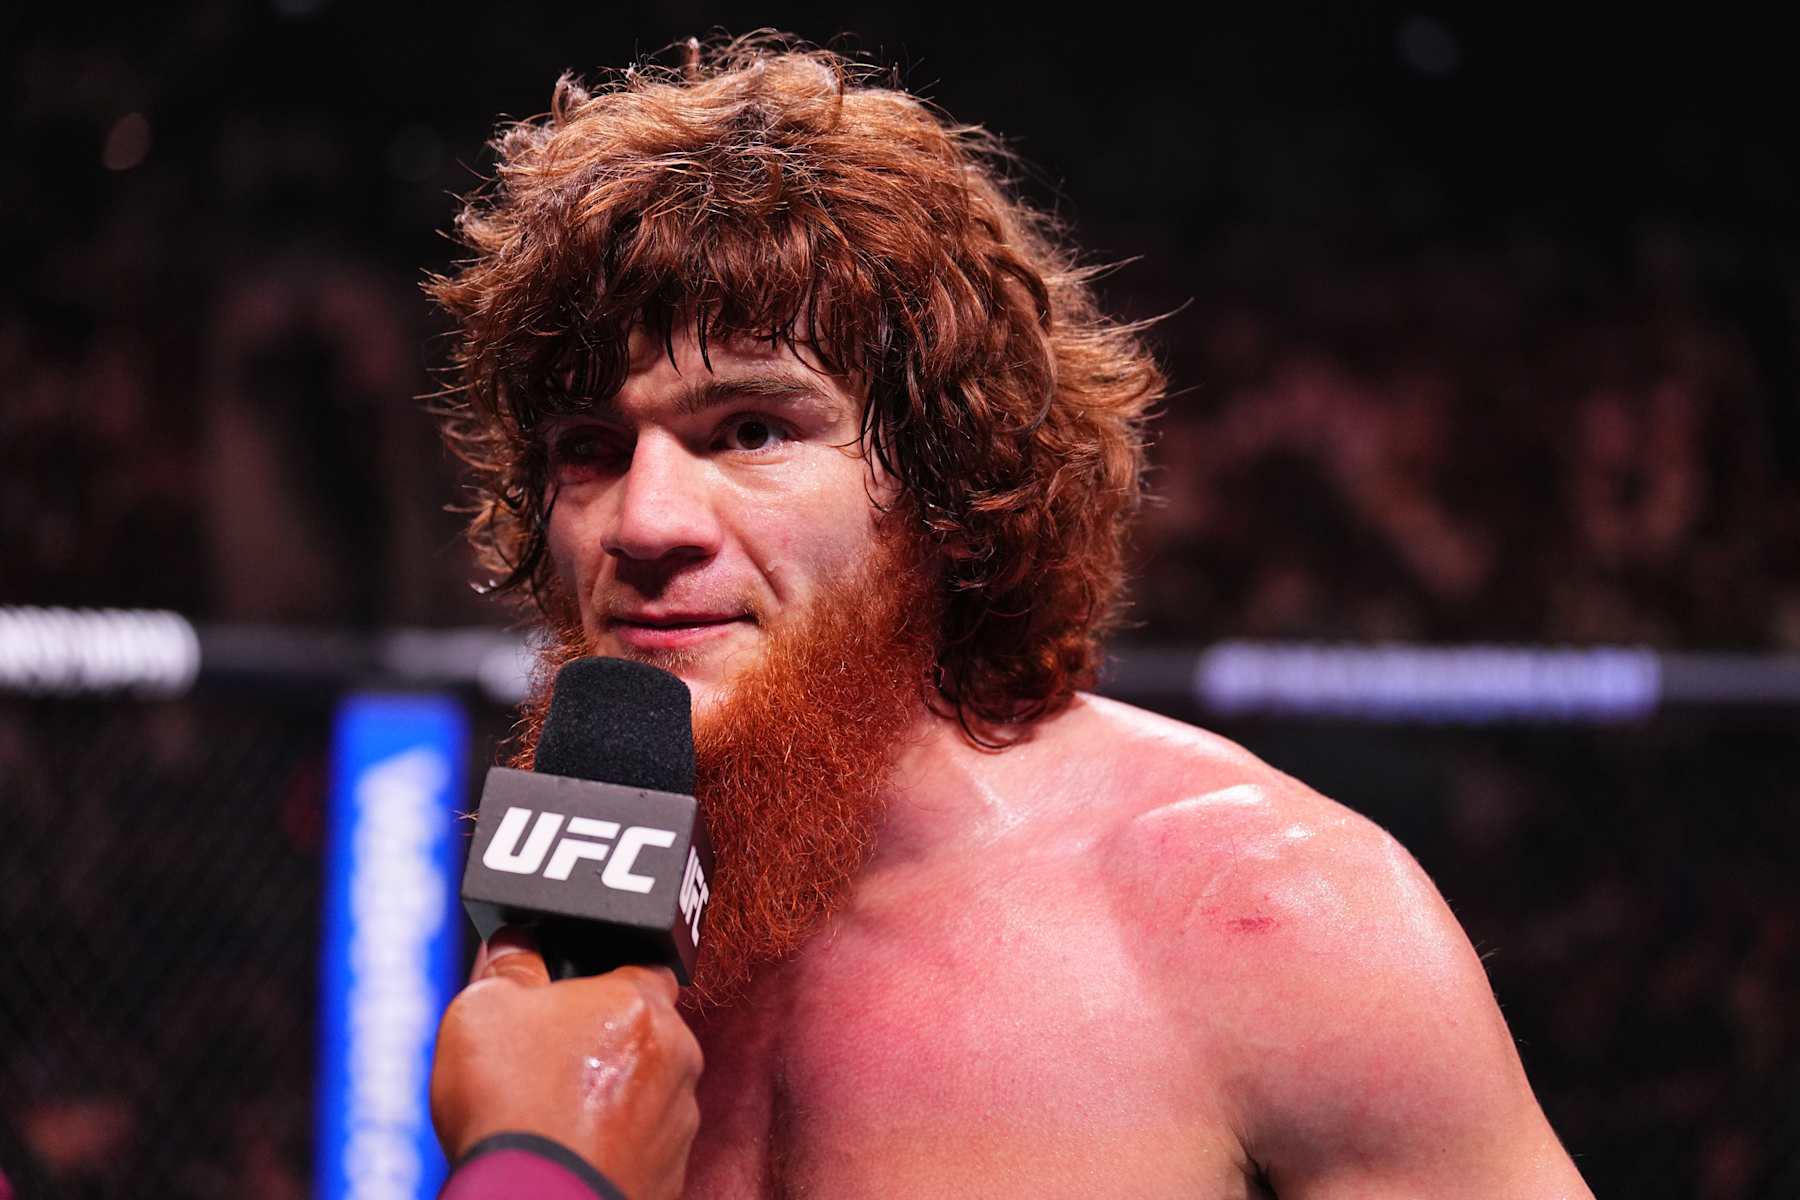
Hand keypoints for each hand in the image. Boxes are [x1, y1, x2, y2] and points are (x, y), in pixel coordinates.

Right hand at [430, 928, 702, 1199]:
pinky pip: (646, 1143)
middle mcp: (678, 1056)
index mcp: (642, 1003)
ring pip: (649, 1089)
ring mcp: (679, 1119)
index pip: (644, 962)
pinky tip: (572, 1149)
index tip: (573, 992)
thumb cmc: (513, 1104)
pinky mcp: (671, 1173)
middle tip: (552, 1058)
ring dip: (614, 1094)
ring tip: (556, 1112)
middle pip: (646, 1030)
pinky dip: (616, 1142)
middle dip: (607, 1038)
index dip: (605, 973)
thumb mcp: (484, 1008)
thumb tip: (517, 943)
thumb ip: (510, 964)